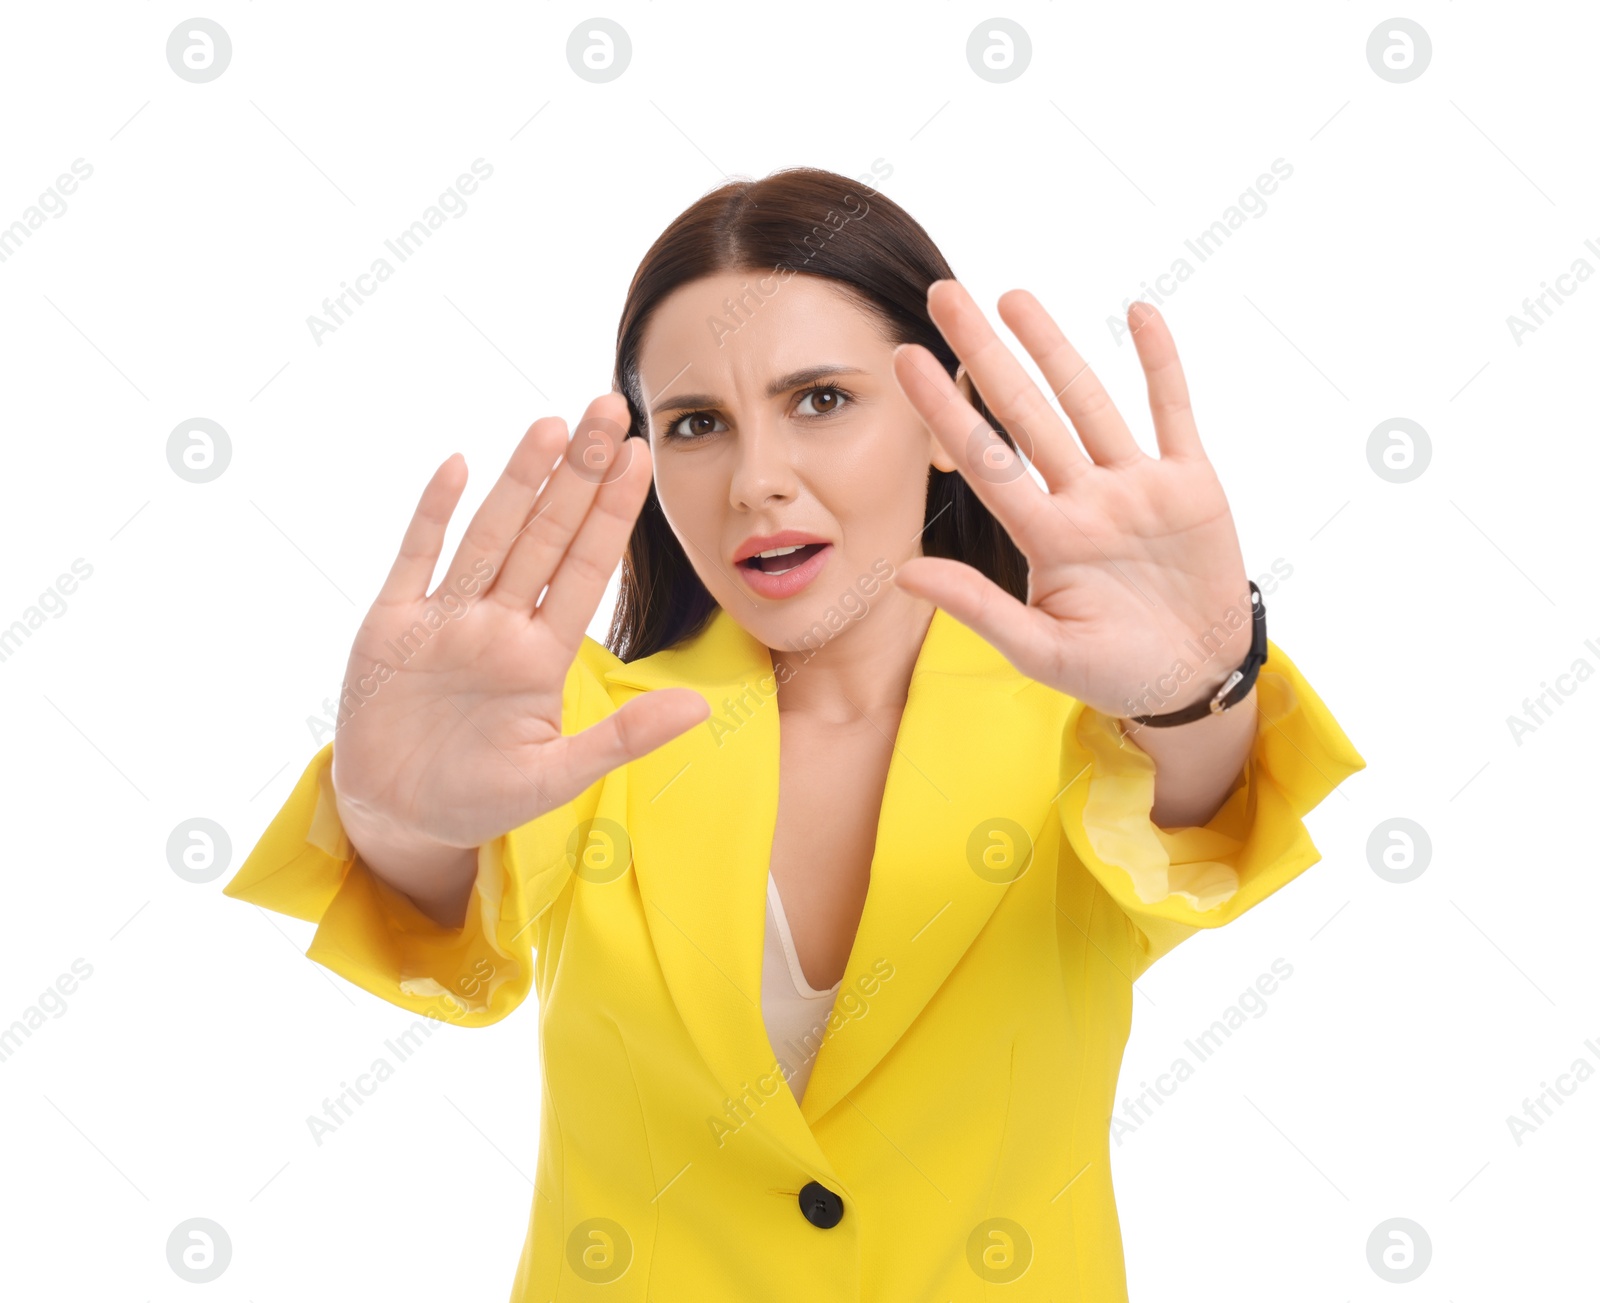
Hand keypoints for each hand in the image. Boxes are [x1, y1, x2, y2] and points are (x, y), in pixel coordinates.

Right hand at [330, 393, 709, 859]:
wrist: (397, 817)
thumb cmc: (479, 798)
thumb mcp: (556, 777)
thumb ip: (622, 739)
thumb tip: (700, 710)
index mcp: (541, 655)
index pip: (586, 568)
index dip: (612, 512)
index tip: (641, 456)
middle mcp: (498, 624)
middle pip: (544, 534)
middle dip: (577, 472)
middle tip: (608, 407)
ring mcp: (445, 620)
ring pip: (488, 535)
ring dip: (518, 481)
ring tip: (551, 426)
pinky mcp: (390, 626)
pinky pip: (414, 559)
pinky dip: (432, 516)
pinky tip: (456, 466)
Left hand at [889, 282, 1253, 719]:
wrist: (1195, 681)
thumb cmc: (1115, 672)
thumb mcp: (1043, 651)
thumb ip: (979, 609)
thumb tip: (904, 572)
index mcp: (1045, 538)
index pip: (983, 460)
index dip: (943, 409)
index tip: (904, 358)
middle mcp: (1083, 500)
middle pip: (1025, 413)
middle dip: (984, 354)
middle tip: (944, 293)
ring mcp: (1135, 488)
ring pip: (1088, 401)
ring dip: (1055, 348)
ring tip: (1013, 297)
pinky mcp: (1192, 484)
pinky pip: (1173, 411)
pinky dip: (1160, 364)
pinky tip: (1137, 314)